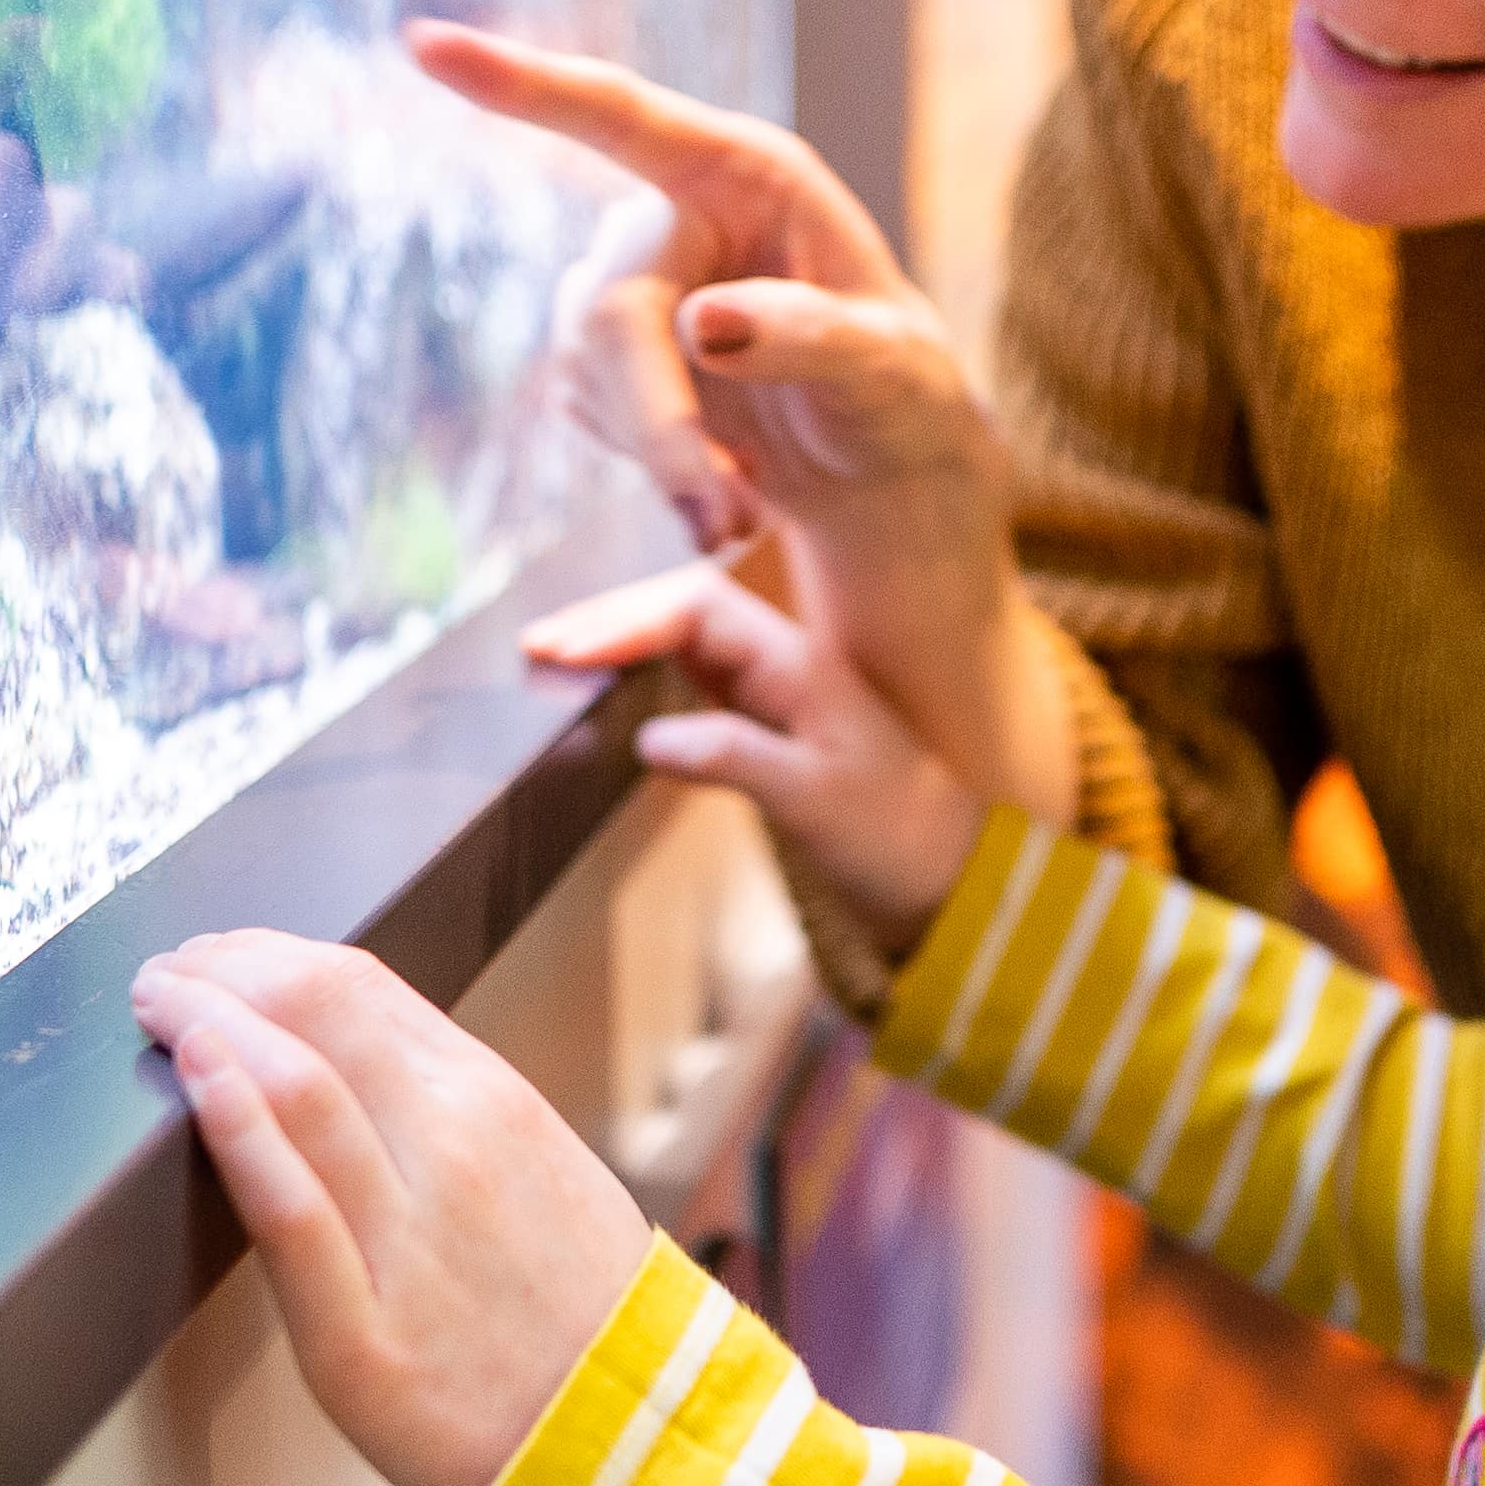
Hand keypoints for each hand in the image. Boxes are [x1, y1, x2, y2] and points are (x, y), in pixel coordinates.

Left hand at [137, 931, 656, 1485]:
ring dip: (206, 1023)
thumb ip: (447, 1110)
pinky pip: (294, 1216)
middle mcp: (455, 1151)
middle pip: (317, 1010)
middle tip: (167, 975)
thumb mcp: (537, 1170)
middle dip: (222, 973)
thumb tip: (350, 1052)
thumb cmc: (576, 1319)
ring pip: (298, 1089)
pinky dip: (238, 1130)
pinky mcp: (363, 1343)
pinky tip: (196, 1077)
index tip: (218, 958)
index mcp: (493, 1104)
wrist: (635, 1455)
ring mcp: (409, 1244)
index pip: (357, 984)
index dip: (266, 955)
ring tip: (157, 1007)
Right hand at [414, 22, 1056, 813]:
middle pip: (611, 312)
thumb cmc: (904, 392)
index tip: (422, 42)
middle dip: (659, 424)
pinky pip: (588, 414)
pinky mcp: (599, 357)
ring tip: (742, 517)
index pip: (621, 117)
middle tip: (729, 525)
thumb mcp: (892, 370)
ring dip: (660, 460)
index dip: (522, 83)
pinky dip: (650, 467)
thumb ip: (811, 337)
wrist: (877, 461)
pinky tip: (717, 474)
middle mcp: (672, 212)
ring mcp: (626, 284)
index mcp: (747, 173)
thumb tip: (702, 324)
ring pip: (590, 375)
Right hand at [568, 564, 985, 966]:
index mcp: (800, 666)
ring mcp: (778, 689)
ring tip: (553, 654)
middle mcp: (786, 663)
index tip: (561, 648)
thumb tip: (650, 737)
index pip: (698, 610)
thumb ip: (736, 759)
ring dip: (622, 636)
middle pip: (684, 608)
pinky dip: (647, 668)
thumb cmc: (898, 837)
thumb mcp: (818, 802)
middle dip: (609, 618)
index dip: (625, 620)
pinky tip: (612, 682)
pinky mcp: (770, 722)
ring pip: (687, 636)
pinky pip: (698, 674)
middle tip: (535, 645)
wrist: (950, 877)